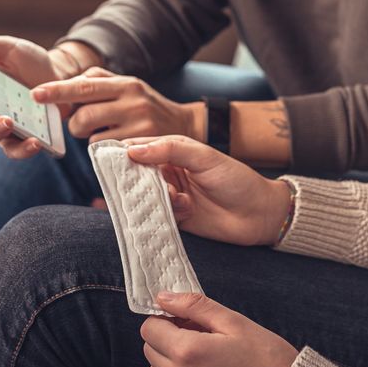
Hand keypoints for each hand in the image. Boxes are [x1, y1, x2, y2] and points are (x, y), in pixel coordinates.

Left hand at [31, 69, 204, 143]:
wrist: (187, 126)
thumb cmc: (147, 105)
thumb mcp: (129, 86)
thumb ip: (99, 81)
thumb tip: (67, 85)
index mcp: (126, 83)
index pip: (85, 86)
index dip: (58, 91)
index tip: (35, 93)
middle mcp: (133, 101)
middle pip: (83, 115)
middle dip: (74, 123)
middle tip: (81, 124)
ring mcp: (139, 125)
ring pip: (91, 137)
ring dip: (88, 138)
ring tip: (103, 133)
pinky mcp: (142, 146)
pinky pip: (105, 151)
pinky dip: (103, 149)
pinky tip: (116, 143)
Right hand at [125, 135, 291, 245]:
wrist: (258, 215)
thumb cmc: (236, 180)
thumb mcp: (205, 157)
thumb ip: (170, 149)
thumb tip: (133, 150)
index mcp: (174, 150)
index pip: (141, 148)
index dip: (125, 152)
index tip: (108, 159)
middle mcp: (168, 172)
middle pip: (137, 174)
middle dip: (139, 180)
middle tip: (153, 183)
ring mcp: (170, 196)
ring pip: (145, 197)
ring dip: (157, 198)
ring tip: (179, 199)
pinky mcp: (174, 218)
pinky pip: (155, 216)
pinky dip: (166, 214)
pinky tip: (187, 211)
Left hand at [142, 291, 297, 366]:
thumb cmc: (265, 357)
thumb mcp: (232, 321)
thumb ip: (193, 306)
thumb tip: (164, 297)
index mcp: (188, 353)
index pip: (149, 329)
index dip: (164, 316)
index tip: (183, 315)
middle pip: (150, 349)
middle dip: (166, 335)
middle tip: (196, 330)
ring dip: (168, 356)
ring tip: (200, 349)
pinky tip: (204, 366)